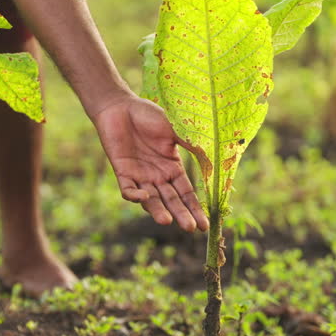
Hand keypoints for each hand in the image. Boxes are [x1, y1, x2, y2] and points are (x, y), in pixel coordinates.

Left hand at [91, 94, 208, 232]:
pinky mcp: (122, 172)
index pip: (186, 193)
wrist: (121, 107)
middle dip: (181, 215)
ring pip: (150, 200)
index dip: (195, 208)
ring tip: (166, 221)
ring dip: (158, 211)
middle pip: (171, 201)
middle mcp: (157, 177)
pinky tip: (144, 197)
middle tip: (190, 229)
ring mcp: (140, 176)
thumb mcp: (174, 129)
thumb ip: (191, 143)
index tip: (205, 225)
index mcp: (172, 168)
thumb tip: (214, 159)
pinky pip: (128, 189)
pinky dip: (135, 196)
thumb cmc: (148, 116)